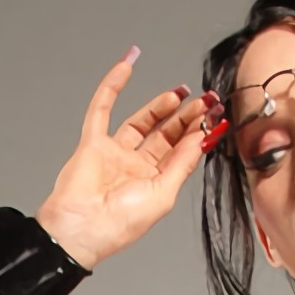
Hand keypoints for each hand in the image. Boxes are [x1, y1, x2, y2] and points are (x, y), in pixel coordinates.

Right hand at [35, 50, 219, 269]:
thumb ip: (183, 163)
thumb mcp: (163, 195)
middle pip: (163, 135)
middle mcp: (135, 168)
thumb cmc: (119, 224)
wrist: (81, 228)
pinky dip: (112, 86)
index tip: (213, 114)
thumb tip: (202, 136)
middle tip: (203, 100)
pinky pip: (102, 108)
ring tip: (179, 93)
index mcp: (154, 184)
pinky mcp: (93, 143)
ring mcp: (114, 154)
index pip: (180, 152)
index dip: (197, 131)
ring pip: (140, 121)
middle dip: (184, 116)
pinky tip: (126, 66)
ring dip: (159, 106)